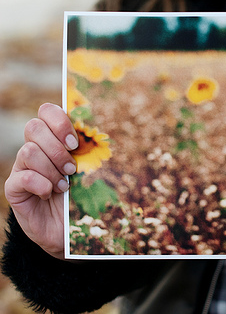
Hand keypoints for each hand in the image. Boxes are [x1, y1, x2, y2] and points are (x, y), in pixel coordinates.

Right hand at [4, 103, 77, 258]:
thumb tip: (96, 135)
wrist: (69, 229)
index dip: (59, 122)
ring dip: (52, 169)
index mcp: (53, 139)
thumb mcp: (89, 170)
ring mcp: (22, 167)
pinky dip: (42, 184)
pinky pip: (24, 176)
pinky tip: (50, 193)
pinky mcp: (14, 188)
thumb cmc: (81, 196)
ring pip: (29, 151)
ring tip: (64, 185)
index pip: (46, 111)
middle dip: (57, 147)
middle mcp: (35, 149)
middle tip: (72, 168)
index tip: (75, 143)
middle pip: (34, 127)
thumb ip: (87, 151)